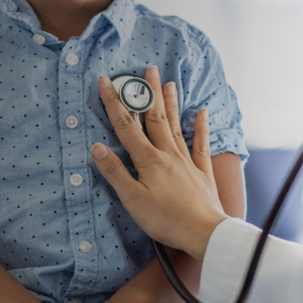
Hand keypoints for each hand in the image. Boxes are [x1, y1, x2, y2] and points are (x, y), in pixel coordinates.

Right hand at [92, 66, 227, 259]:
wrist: (204, 232)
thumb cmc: (166, 219)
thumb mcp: (133, 199)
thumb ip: (115, 172)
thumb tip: (97, 147)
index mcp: (149, 160)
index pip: (126, 126)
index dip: (114, 103)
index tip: (106, 82)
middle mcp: (168, 154)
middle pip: (155, 118)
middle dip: (149, 93)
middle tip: (148, 69)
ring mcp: (187, 161)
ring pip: (177, 125)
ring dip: (171, 103)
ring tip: (168, 82)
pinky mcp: (202, 172)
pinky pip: (201, 144)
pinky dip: (202, 126)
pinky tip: (202, 111)